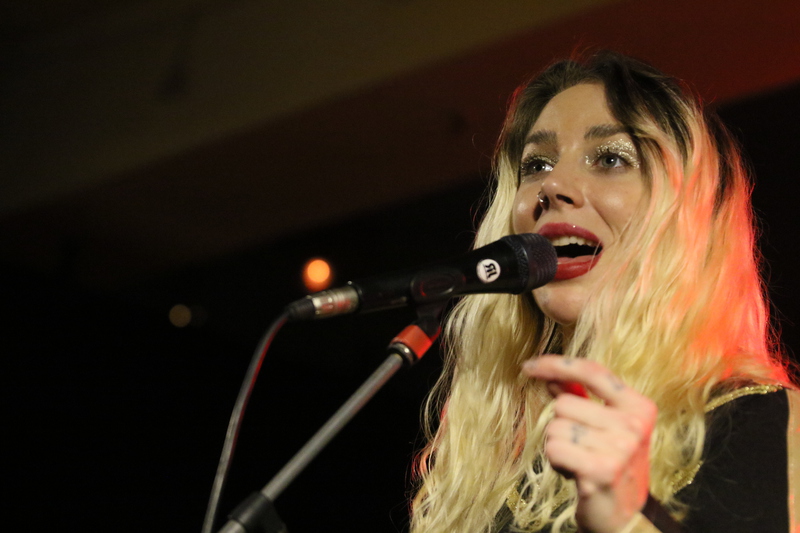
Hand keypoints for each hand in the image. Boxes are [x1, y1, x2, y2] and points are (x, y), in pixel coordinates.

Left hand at [522, 355, 656, 532]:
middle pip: (564, 403)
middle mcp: (634, 424)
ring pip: (555, 427)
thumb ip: (581, 397)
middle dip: (561, 425)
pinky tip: (573, 472)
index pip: (592, 371)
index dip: (557, 364)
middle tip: (581, 448)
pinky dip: (555, 461)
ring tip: (579, 460)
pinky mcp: (600, 469)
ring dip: (557, 446)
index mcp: (639, 407)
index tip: (529, 366)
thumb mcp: (605, 427)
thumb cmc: (611, 466)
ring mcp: (619, 447)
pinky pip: (553, 448)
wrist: (625, 517)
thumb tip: (550, 376)